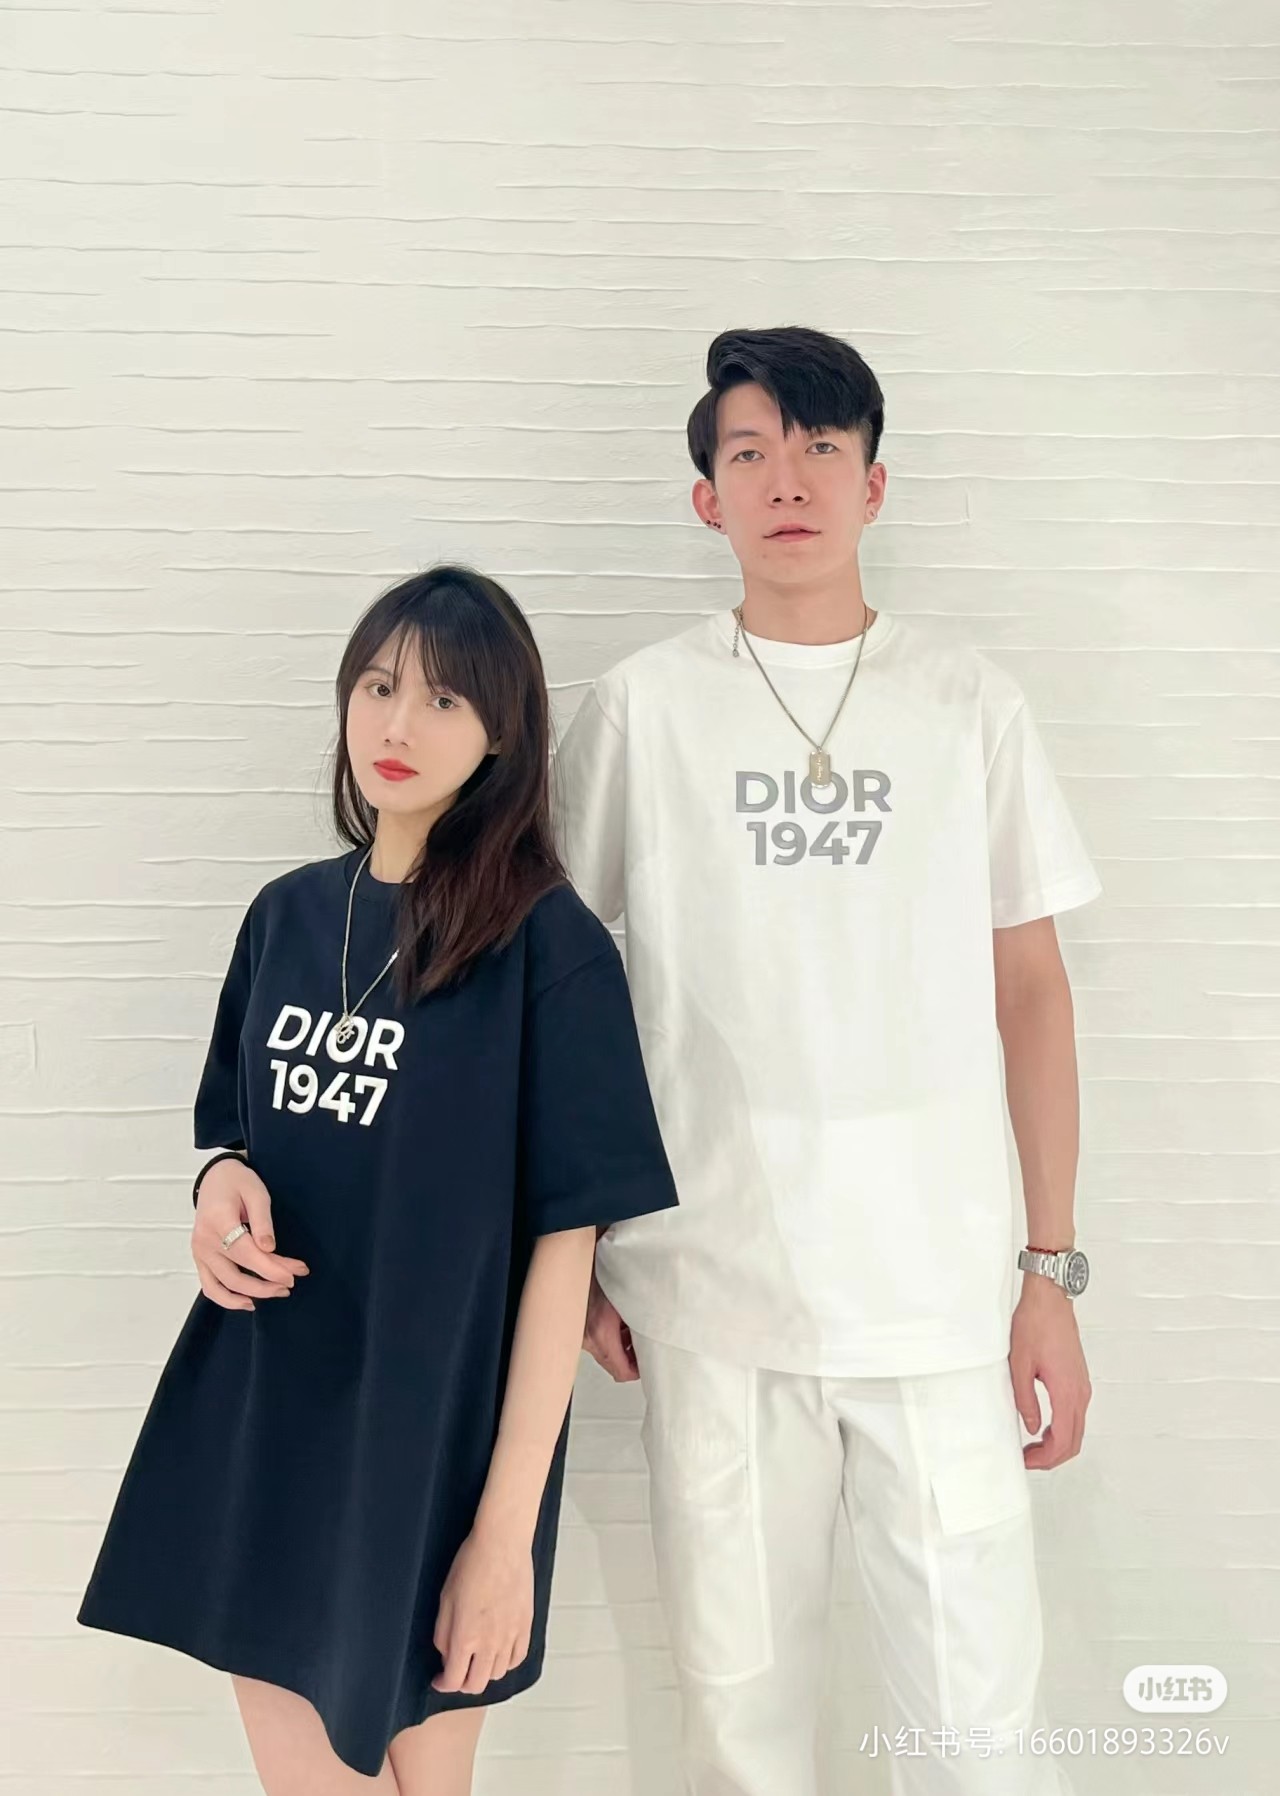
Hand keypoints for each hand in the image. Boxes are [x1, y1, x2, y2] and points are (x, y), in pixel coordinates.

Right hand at [191, 1157, 309, 1310]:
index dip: (271, 1268)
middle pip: (235, 1275)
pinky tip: (247, 1300)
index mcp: (218, 1221)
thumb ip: (263, 1221)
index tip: (294, 1274)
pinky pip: (209, 1286)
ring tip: (276, 1292)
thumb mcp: (256, 1192)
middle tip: (291, 1282)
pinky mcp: (200, 1258)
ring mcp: (199, 1252)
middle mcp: (204, 1241)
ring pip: (220, 1287)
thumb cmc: (237, 1181)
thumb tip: (269, 1248)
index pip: (246, 1253)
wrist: (215, 1177)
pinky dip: (226, 1298)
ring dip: (249, 1295)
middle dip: (266, 1284)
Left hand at [431, 1528, 533, 1694]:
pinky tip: (499, 1652)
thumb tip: (446, 1654)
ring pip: (498, 1674)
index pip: (454, 1680)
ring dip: (485, 1672)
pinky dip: (507, 1662)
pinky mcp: (526, 1625)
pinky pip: (518, 1658)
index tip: (440, 1678)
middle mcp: (490, 1643)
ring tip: (478, 1657)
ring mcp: (511, 1636)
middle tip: (457, 1670)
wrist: (502, 1544)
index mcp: (465, 1638)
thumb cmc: (472, 1564)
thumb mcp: (445, 1599)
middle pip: (477, 1684)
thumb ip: (443, 1633)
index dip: (442, 1684)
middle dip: (462, 1683)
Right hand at [582, 1271, 638, 1381]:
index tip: (648, 1364)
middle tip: (644, 1350)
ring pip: (605, 1356)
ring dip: (621, 1349)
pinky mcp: (579, 1330)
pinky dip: (610, 1340)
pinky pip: (597, 1344)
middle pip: (613, 1367)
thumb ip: (642, 1315)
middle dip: (631, 1361)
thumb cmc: (598, 1274)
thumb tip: (659, 1325)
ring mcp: (582, 1336)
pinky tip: (619, 1325)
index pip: (622, 1371)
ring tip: (633, 1335)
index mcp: (602, 1332)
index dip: (638, 1372)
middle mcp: (589, 1339)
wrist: (573, 1265)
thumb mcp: (627, 1296)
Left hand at [1009, 1276, 1091, 1470]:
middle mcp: (1080, 1392)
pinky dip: (1062, 1429)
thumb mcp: (1019, 1364)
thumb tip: (1030, 1426)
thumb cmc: (1035, 1325)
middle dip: (1052, 1457)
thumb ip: (1025, 1400)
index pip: (1063, 1441)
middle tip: (1028, 1459)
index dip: (1045, 1458)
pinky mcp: (1079, 1379)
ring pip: (1076, 1429)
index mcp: (1067, 1391)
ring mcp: (1082, 1386)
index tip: (1026, 1461)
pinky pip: (1075, 1414)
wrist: (1050, 1299)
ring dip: (1057, 1444)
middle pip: (1074, 1441)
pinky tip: (1042, 1427)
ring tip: (1032, 1446)